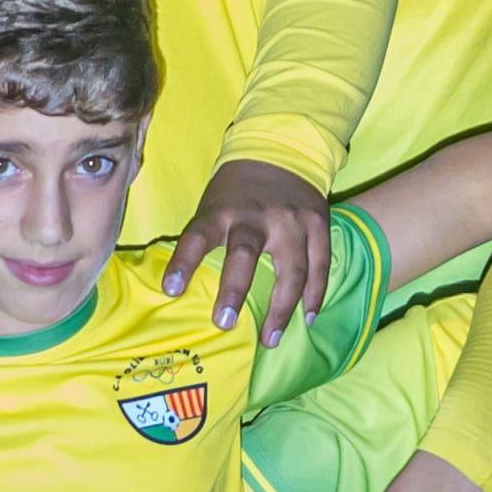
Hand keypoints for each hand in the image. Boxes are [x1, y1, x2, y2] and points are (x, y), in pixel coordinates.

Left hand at [165, 161, 331, 338]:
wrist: (283, 151)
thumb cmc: (237, 192)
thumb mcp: (213, 206)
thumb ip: (206, 240)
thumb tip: (182, 290)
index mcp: (221, 212)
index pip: (197, 236)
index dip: (183, 262)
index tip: (172, 289)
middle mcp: (256, 216)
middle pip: (245, 253)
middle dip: (234, 289)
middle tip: (225, 322)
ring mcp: (291, 221)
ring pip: (292, 269)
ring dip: (282, 308)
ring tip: (271, 340)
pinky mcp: (318, 224)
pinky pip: (320, 265)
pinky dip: (315, 294)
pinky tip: (307, 318)